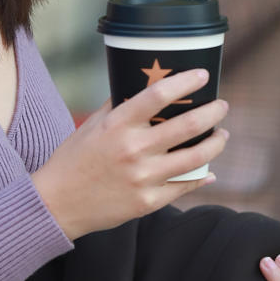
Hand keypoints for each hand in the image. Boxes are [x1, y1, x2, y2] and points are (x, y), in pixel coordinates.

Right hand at [32, 69, 228, 240]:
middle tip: (221, 106)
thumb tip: (142, 87)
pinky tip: (208, 170)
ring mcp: (143, 178)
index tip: (203, 76)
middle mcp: (133, 150)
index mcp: (117, 126)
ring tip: (221, 135)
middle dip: (212, 113)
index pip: (158, 96)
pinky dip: (201, 176)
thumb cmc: (73, 160)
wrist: (57, 204)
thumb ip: (118, 107)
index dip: (185, 83)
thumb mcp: (91, 126)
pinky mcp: (148, 202)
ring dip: (215, 144)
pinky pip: (184, 186)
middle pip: (187, 126)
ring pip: (195, 158)